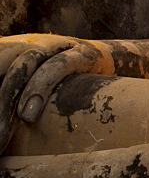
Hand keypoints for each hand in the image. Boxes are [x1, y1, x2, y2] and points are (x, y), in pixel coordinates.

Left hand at [0, 35, 109, 151]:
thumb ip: (11, 100)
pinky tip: (28, 115)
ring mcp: (55, 46)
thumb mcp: (31, 89)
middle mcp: (29, 43)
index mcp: (12, 49)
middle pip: (0, 63)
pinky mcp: (81, 53)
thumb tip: (2, 129)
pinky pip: (55, 68)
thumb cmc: (64, 83)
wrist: (109, 61)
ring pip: (22, 67)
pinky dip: (38, 89)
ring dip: (6, 101)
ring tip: (1, 134)